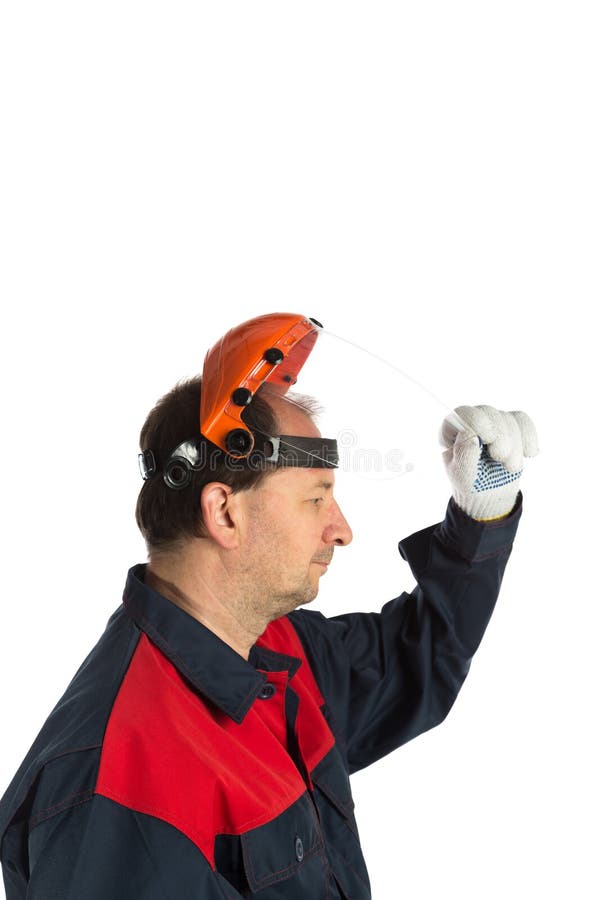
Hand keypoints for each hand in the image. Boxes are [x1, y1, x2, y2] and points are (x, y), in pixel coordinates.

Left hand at [440, 405, 538, 520]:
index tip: (488, 440)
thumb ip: (464, 455)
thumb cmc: (470, 484)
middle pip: (490, 413)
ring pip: (508, 419)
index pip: (465, 413)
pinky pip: (523, 421)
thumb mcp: (462, 475)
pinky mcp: (510, 427)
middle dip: (501, 436)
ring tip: (511, 467)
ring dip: (514, 444)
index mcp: (452, 430)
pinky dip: (529, 436)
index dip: (479, 422)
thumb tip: (472, 435)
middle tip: (501, 458)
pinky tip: (529, 453)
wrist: (489, 494)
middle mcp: (471, 422)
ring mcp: (491, 422)